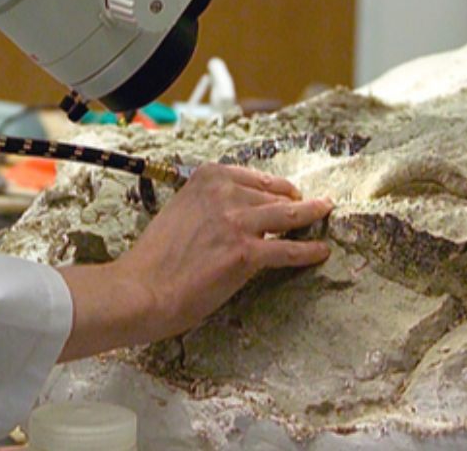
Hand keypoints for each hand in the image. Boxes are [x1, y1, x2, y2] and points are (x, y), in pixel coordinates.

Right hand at [56, 163, 331, 360]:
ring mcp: (237, 222)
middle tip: (313, 205)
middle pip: (274, 196)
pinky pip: (288, 250)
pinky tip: (321, 251)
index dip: (276, 186)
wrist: (142, 288)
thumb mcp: (180, 211)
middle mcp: (224, 193)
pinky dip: (308, 251)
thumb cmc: (155, 258)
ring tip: (324, 216)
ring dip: (310, 216)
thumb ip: (208, 204)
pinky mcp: (246, 253)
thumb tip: (235, 212)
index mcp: (206, 178)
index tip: (289, 190)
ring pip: (287, 216)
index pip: (254, 177)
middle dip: (295, 201)